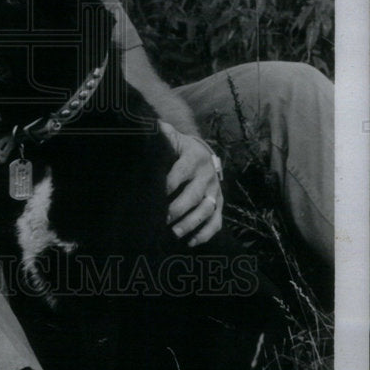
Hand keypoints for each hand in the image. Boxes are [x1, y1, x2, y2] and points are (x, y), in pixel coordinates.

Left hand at [159, 121, 222, 246]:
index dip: (170, 182)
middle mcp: (208, 175)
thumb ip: (163, 134)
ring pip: (207, 210)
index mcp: (194, 157)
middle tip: (162, 219)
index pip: (182, 171)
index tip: (156, 192)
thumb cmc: (179, 148)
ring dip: (191, 223)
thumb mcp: (173, 139)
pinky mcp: (219, 204)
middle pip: (195, 194)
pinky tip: (191, 242)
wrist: (203, 154)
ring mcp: (215, 191)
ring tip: (174, 233)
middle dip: (178, 208)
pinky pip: (217, 222)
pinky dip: (206, 234)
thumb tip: (151, 126)